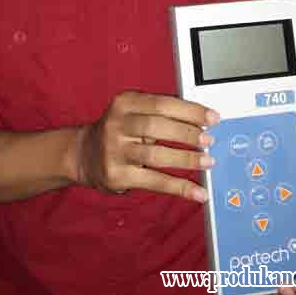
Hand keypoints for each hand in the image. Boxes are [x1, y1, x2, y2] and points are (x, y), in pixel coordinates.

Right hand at [75, 90, 219, 200]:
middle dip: (188, 133)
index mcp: (125, 103)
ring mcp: (115, 151)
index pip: (162, 103)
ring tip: (208, 161)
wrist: (83, 154)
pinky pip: (154, 181)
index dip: (190, 111)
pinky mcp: (118, 175)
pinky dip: (180, 187)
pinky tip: (198, 192)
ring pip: (157, 155)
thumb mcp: (133, 113)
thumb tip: (201, 120)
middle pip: (158, 127)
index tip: (212, 118)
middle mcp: (117, 124)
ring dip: (187, 159)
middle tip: (209, 140)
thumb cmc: (120, 131)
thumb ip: (161, 112)